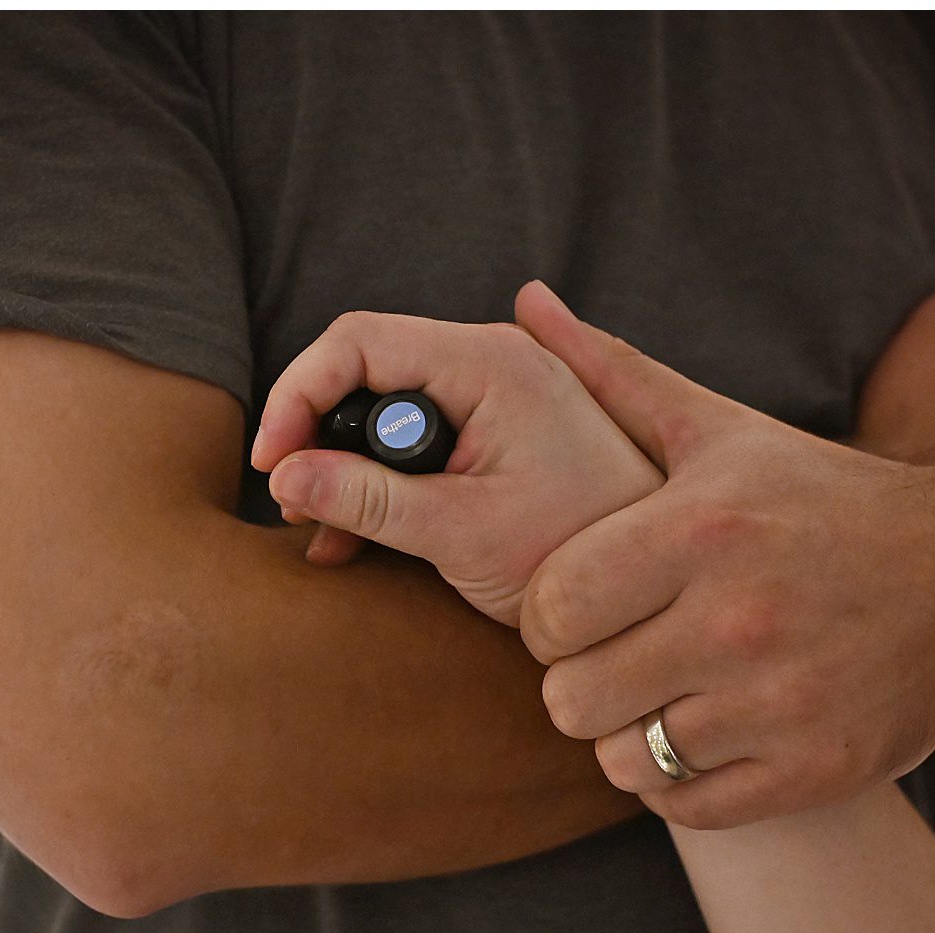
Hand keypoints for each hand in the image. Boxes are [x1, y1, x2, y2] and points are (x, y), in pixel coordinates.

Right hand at [249, 303, 661, 623]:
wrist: (663, 588)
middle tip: (294, 504)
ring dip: (345, 466)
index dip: (298, 395)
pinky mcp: (501, 431)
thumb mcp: (458, 533)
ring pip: (388, 406)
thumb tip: (284, 477)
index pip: (357, 341)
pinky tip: (355, 540)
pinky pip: (420, 436)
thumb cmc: (573, 554)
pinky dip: (382, 481)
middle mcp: (493, 359)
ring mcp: (498, 393)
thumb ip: (368, 501)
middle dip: (318, 433)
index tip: (272, 465)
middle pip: (368, 369)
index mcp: (488, 363)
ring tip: (322, 530)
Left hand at [514, 284, 934, 829]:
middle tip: (617, 657)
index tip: (580, 610)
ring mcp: (782, 702)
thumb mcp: (719, 428)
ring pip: (621, 758)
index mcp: (703, 529)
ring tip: (666, 692)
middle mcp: (741, 618)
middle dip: (581, 681)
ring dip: (630, 734)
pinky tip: (707, 731)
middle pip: (570, 698)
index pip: (548, 613)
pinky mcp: (816, 769)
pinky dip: (678, 781)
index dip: (548, 619)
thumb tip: (525, 303)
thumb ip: (611, 375)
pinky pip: (683, 807)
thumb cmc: (817, 498)